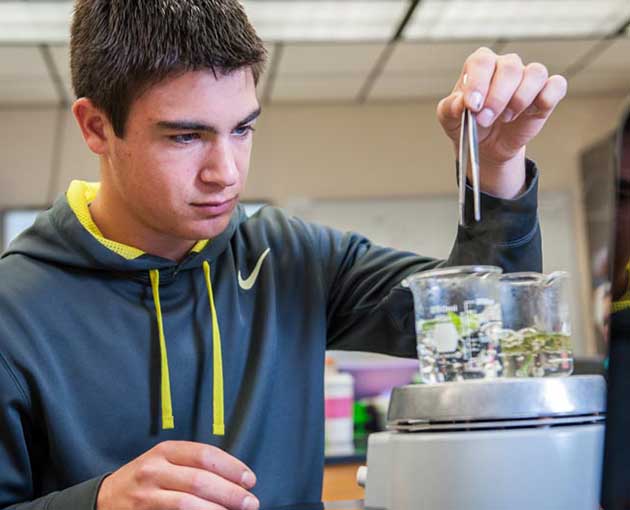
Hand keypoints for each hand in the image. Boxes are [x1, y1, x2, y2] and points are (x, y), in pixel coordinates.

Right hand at [96, 441, 258, 509]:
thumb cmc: (143, 480)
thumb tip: (233, 478)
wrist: (103, 500)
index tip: (249, 479)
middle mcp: (154, 470)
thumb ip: (193, 465)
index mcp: (165, 451)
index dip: (231, 467)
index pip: (205, 455)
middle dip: (231, 493)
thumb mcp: (164, 462)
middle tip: (250, 502)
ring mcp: (146, 495)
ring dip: (218, 509)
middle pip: (201, 480)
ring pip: (188, 503)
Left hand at [437, 47, 567, 197]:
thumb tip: (462, 102)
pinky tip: (531, 112)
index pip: (482, 61)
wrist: (486, 145)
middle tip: (485, 119)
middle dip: (497, 98)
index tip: (472, 105)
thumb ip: (451, 108)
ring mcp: (527, 78)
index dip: (478, 82)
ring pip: (535, 73)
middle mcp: (505, 66)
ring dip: (520, 99)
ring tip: (506, 118)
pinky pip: (556, 85)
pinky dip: (547, 97)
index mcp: (480, 66)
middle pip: (510, 67)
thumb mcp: (449, 119)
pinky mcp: (546, 93)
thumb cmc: (468, 124)